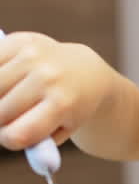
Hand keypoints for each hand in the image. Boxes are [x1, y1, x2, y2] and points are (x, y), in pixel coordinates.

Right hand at [0, 31, 112, 150]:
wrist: (85, 73)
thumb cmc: (67, 109)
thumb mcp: (60, 131)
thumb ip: (36, 143)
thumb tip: (16, 143)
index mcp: (62, 104)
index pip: (16, 135)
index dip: (9, 140)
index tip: (15, 136)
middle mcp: (48, 77)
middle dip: (2, 120)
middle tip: (15, 116)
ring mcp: (33, 56)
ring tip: (12, 99)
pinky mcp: (21, 40)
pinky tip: (7, 81)